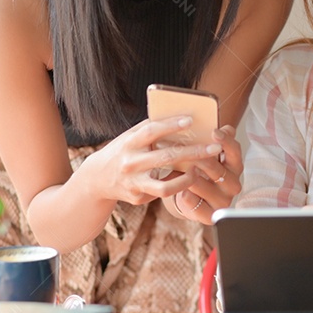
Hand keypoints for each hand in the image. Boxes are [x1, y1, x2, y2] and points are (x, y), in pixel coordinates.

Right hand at [80, 116, 222, 206]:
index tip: (191, 120)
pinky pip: (162, 193)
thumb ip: (151, 128)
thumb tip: (180, 114)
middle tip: (214, 149)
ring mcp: (134, 183)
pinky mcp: (138, 198)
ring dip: (187, 179)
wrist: (98, 178)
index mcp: (129, 142)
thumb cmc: (124, 151)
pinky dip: (176, 186)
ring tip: (200, 171)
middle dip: (193, 153)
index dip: (171, 125)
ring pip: (165, 187)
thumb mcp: (131, 136)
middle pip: (166, 158)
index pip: (151, 131)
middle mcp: (130, 163)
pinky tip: (186, 180)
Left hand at [169, 125, 243, 224]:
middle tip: (180, 148)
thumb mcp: (207, 152)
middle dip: (197, 158)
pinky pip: (194, 204)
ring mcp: (222, 200)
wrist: (191, 197)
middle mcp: (233, 184)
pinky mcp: (209, 215)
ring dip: (186, 175)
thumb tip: (222, 126)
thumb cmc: (200, 169)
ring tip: (171, 165)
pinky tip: (177, 189)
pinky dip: (184, 195)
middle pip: (216, 169)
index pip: (234, 150)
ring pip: (201, 185)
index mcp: (235, 165)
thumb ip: (212, 138)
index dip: (225, 141)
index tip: (213, 131)